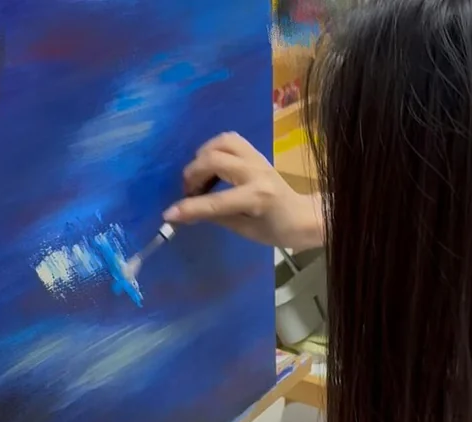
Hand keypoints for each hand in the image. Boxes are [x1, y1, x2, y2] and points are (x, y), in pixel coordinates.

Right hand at [164, 132, 322, 251]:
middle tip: (189, 191)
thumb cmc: (276, 230)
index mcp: (257, 198)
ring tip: (199, 175)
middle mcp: (256, 172)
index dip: (190, 208)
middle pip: (215, 160)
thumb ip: (217, 217)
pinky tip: (210, 165)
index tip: (169, 214)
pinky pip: (230, 140)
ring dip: (203, 156)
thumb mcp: (246, 231)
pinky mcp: (256, 152)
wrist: (303, 215)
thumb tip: (186, 213)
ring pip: (222, 142)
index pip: (216, 202)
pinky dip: (214, 149)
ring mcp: (258, 158)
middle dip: (193, 174)